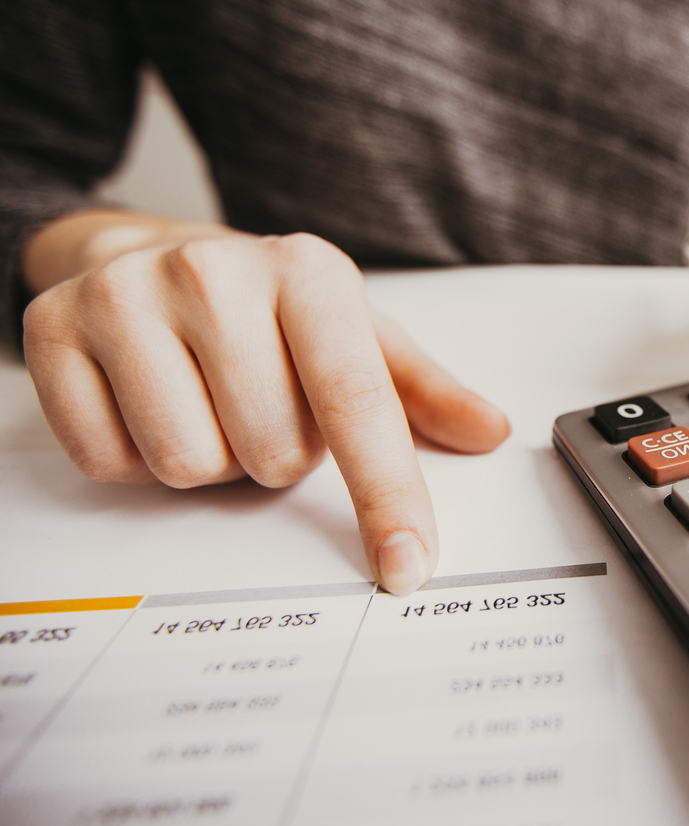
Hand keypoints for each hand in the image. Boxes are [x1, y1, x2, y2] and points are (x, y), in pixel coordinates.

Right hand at [22, 224, 509, 593]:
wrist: (149, 252)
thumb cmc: (269, 310)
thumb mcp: (357, 335)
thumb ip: (423, 391)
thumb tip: (490, 431)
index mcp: (308, 274)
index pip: (357, 403)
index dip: (386, 495)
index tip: (407, 565)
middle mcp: (215, 272)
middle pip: (271, 455)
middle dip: (276, 456)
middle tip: (262, 407)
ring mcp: (125, 296)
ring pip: (191, 466)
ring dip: (212, 460)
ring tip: (210, 402)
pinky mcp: (52, 330)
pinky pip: (110, 462)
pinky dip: (138, 459)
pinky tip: (151, 403)